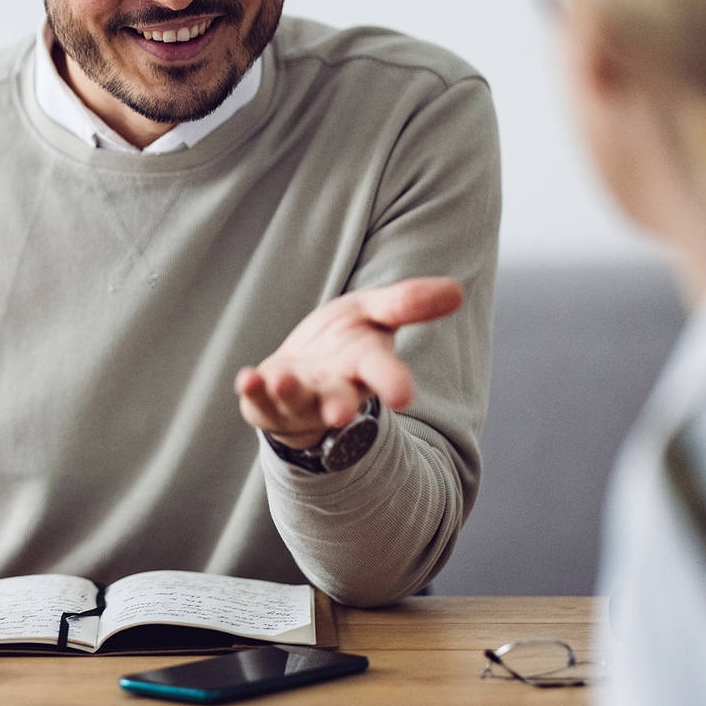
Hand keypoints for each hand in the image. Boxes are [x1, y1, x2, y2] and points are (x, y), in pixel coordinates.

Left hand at [235, 277, 464, 448]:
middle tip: (339, 414)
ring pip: (296, 400)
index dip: (392, 382)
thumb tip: (457, 290)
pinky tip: (247, 378)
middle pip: (339, 400)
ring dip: (289, 391)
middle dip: (339, 407)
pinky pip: (258, 399)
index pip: (383, 373)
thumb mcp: (372, 312)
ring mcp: (299, 398)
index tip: (403, 396)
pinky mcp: (266, 402)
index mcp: (364, 366)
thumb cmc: (342, 342)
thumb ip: (407, 302)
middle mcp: (334, 389)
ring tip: (282, 380)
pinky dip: (253, 390)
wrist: (302, 373)